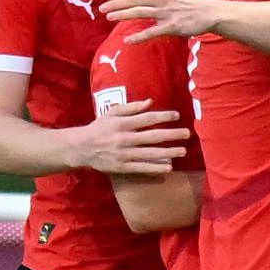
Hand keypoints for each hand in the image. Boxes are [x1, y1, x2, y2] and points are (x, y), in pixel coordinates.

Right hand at [71, 99, 189, 174]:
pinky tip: (168, 167)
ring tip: (182, 151)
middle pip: (152, 136)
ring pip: (149, 153)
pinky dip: (155, 168)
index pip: (147, 118)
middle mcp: (124, 138)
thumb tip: (150, 102)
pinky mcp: (122, 167)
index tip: (177, 115)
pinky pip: (141, 168)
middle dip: (171, 135)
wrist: (82, 148)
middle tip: (187, 134)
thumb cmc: (99, 128)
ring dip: (168, 152)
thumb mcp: (112, 113)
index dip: (163, 116)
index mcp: (122, 123)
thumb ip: (131, 108)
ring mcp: (123, 154)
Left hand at [102, 0, 221, 41]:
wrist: (206, 12)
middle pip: (134, 0)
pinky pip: (152, 31)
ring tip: (109, 18)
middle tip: (102, 10)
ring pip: (140, 13)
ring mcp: (165, 12)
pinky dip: (139, 36)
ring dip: (122, 15)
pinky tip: (127, 40)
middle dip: (116, 4)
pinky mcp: (171, 26)